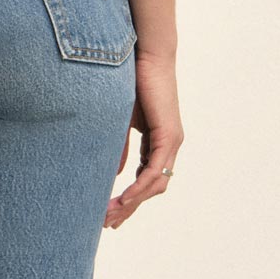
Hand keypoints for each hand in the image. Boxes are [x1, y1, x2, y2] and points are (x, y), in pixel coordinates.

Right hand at [105, 49, 182, 229]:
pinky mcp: (169, 135)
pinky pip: (154, 170)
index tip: (109, 213)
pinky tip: (123, 199)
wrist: (145, 55)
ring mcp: (172, 141)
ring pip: (155, 184)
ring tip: (110, 215)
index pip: (147, 179)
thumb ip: (119, 147)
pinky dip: (139, 187)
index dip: (130, 198)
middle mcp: (169, 145)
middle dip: (129, 208)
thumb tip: (114, 173)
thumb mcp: (120, 121)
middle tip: (108, 223)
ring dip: (132, 203)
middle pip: (152, 188)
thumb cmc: (131, 80)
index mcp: (158, 142)